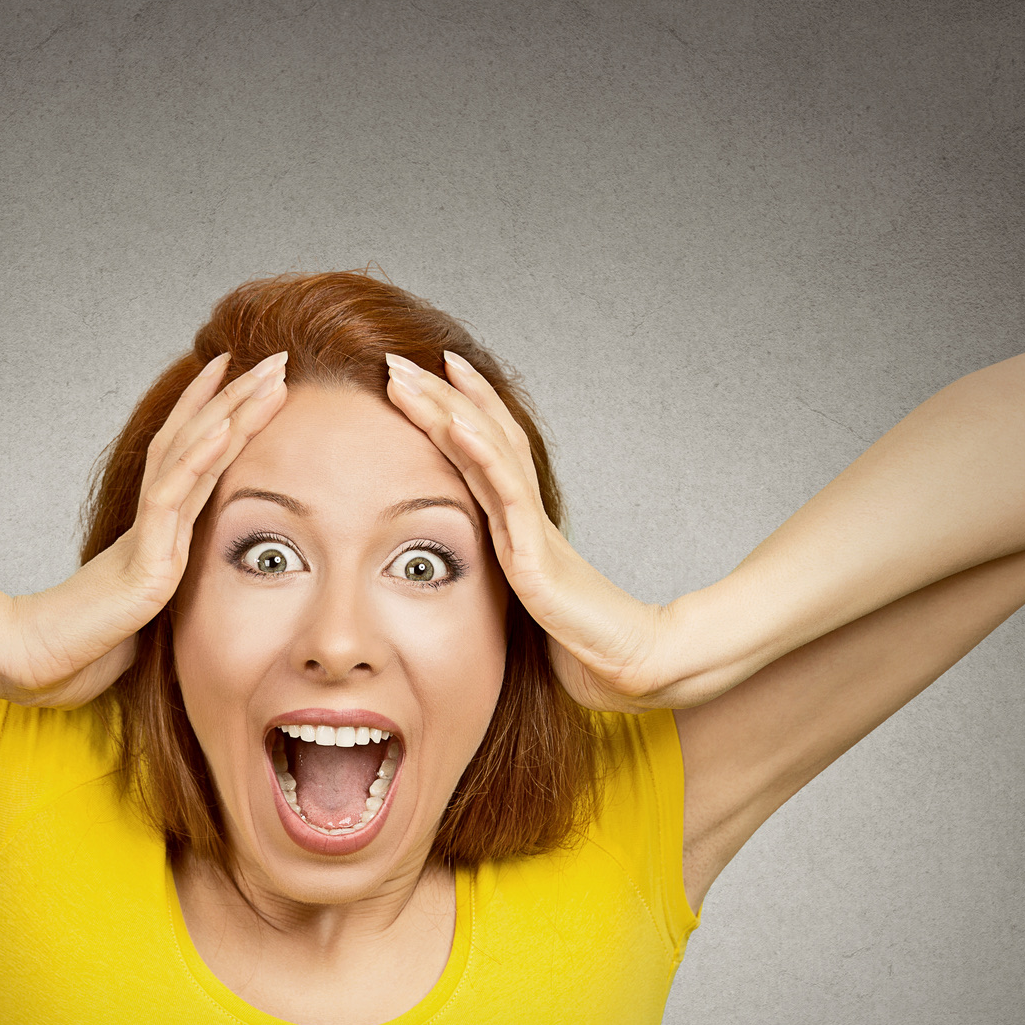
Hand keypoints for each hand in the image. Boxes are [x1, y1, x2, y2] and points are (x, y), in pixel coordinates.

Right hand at [0, 351, 289, 706]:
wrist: (44, 667)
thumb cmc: (88, 646)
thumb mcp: (144, 613)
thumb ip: (164, 594)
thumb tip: (184, 596)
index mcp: (157, 530)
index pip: (188, 455)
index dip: (214, 411)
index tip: (241, 373)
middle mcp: (154, 521)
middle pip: (196, 442)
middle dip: (236, 397)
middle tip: (273, 357)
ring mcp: (150, 536)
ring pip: (191, 458)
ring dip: (230, 413)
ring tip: (262, 375)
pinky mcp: (145, 561)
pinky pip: (173, 499)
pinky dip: (198, 460)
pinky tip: (224, 427)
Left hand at [382, 351, 683, 711]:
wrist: (626, 667)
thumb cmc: (580, 642)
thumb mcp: (525, 603)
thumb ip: (502, 580)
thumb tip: (461, 582)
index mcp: (522, 524)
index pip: (488, 450)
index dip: (460, 407)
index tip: (428, 372)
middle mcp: (526, 515)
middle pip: (483, 436)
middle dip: (440, 395)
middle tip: (398, 357)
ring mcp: (532, 529)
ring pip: (489, 453)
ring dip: (449, 409)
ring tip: (414, 374)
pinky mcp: (535, 555)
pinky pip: (506, 496)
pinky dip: (483, 454)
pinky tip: (458, 423)